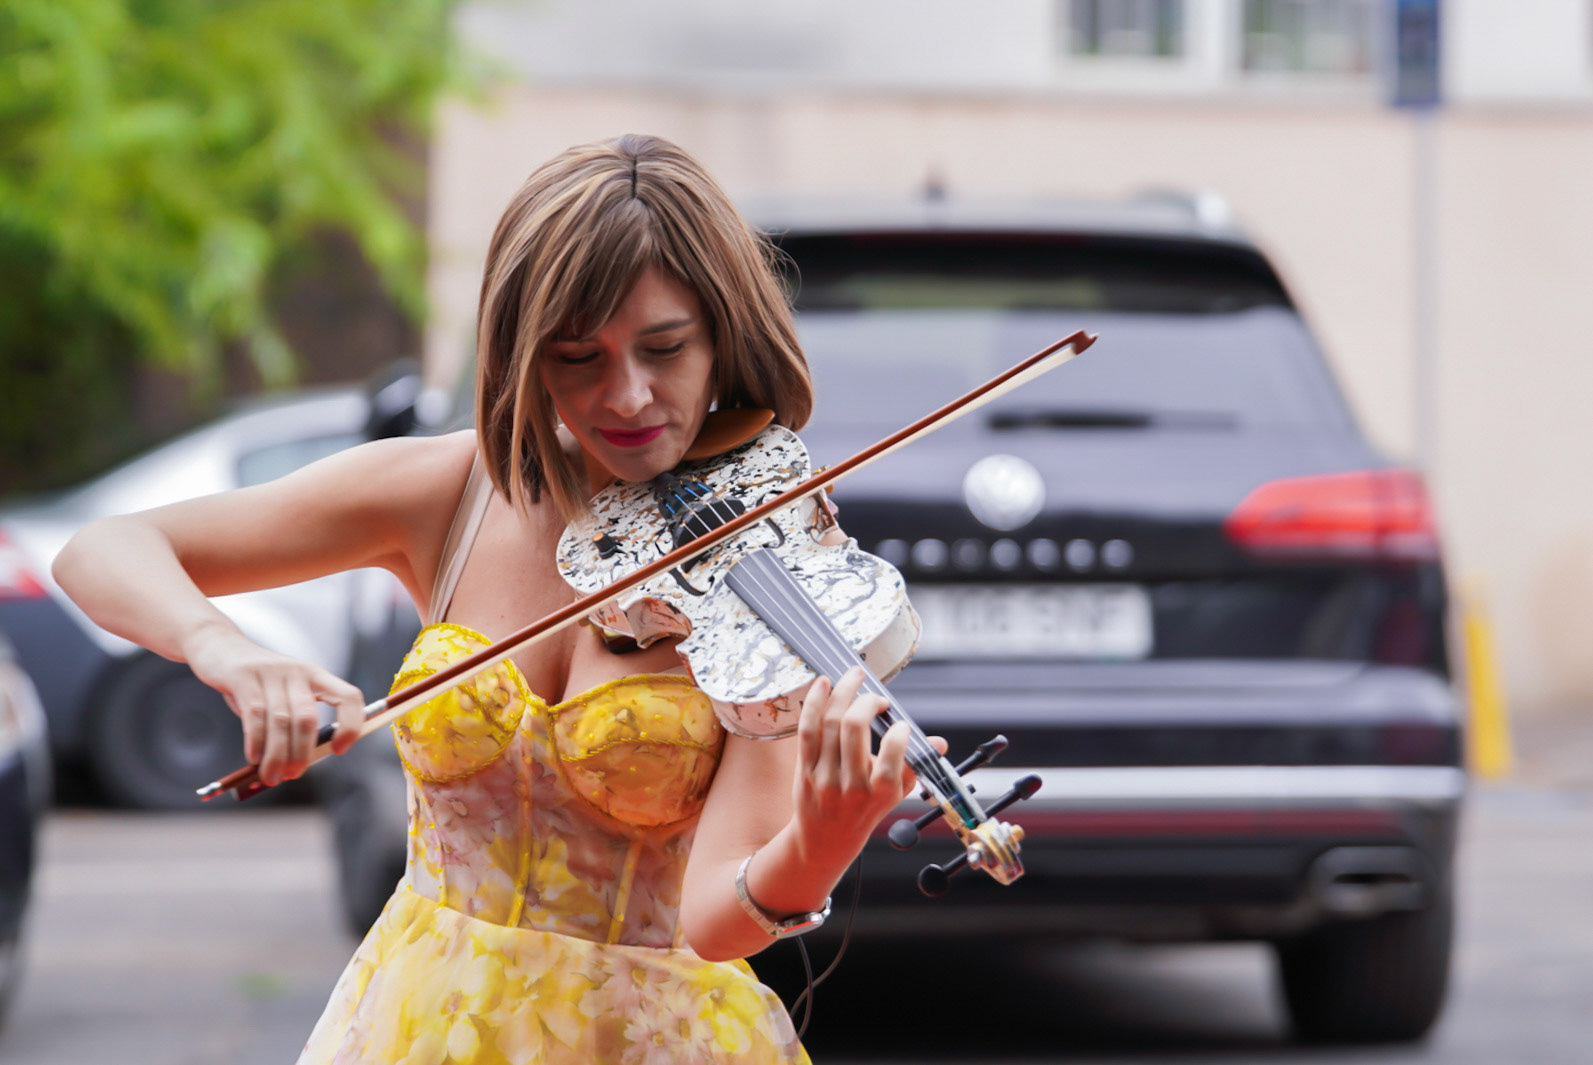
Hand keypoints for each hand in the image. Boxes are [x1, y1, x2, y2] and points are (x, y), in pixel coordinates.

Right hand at [182, 624, 365, 785]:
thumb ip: (292, 722)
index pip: (348, 697)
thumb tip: (297, 763)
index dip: (351, 724)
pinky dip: (256, 741)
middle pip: (307, 718)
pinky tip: (254, 757)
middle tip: (293, 775)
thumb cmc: (256, 681)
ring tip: (271, 775)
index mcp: (316, 676)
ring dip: (276, 755)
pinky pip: (254, 715)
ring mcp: (271, 673)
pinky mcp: (243, 677)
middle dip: (302, 753)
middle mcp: (298, 672)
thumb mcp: (281, 694)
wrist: (218, 646)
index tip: (340, 749)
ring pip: (280, 721)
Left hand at [791, 665, 946, 862]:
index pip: (894, 755)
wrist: (826, 840)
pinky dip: (814, 703)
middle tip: (877, 696)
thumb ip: (915, 765)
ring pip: (830, 723)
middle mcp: (851, 785)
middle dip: (867, 701)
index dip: (899, 732)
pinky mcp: (804, 770)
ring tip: (854, 676)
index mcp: (881, 792)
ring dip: (842, 691)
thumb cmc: (866, 811)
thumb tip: (940, 743)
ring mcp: (825, 777)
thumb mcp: (896, 794)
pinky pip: (807, 730)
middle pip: (854, 728)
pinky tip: (823, 684)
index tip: (900, 723)